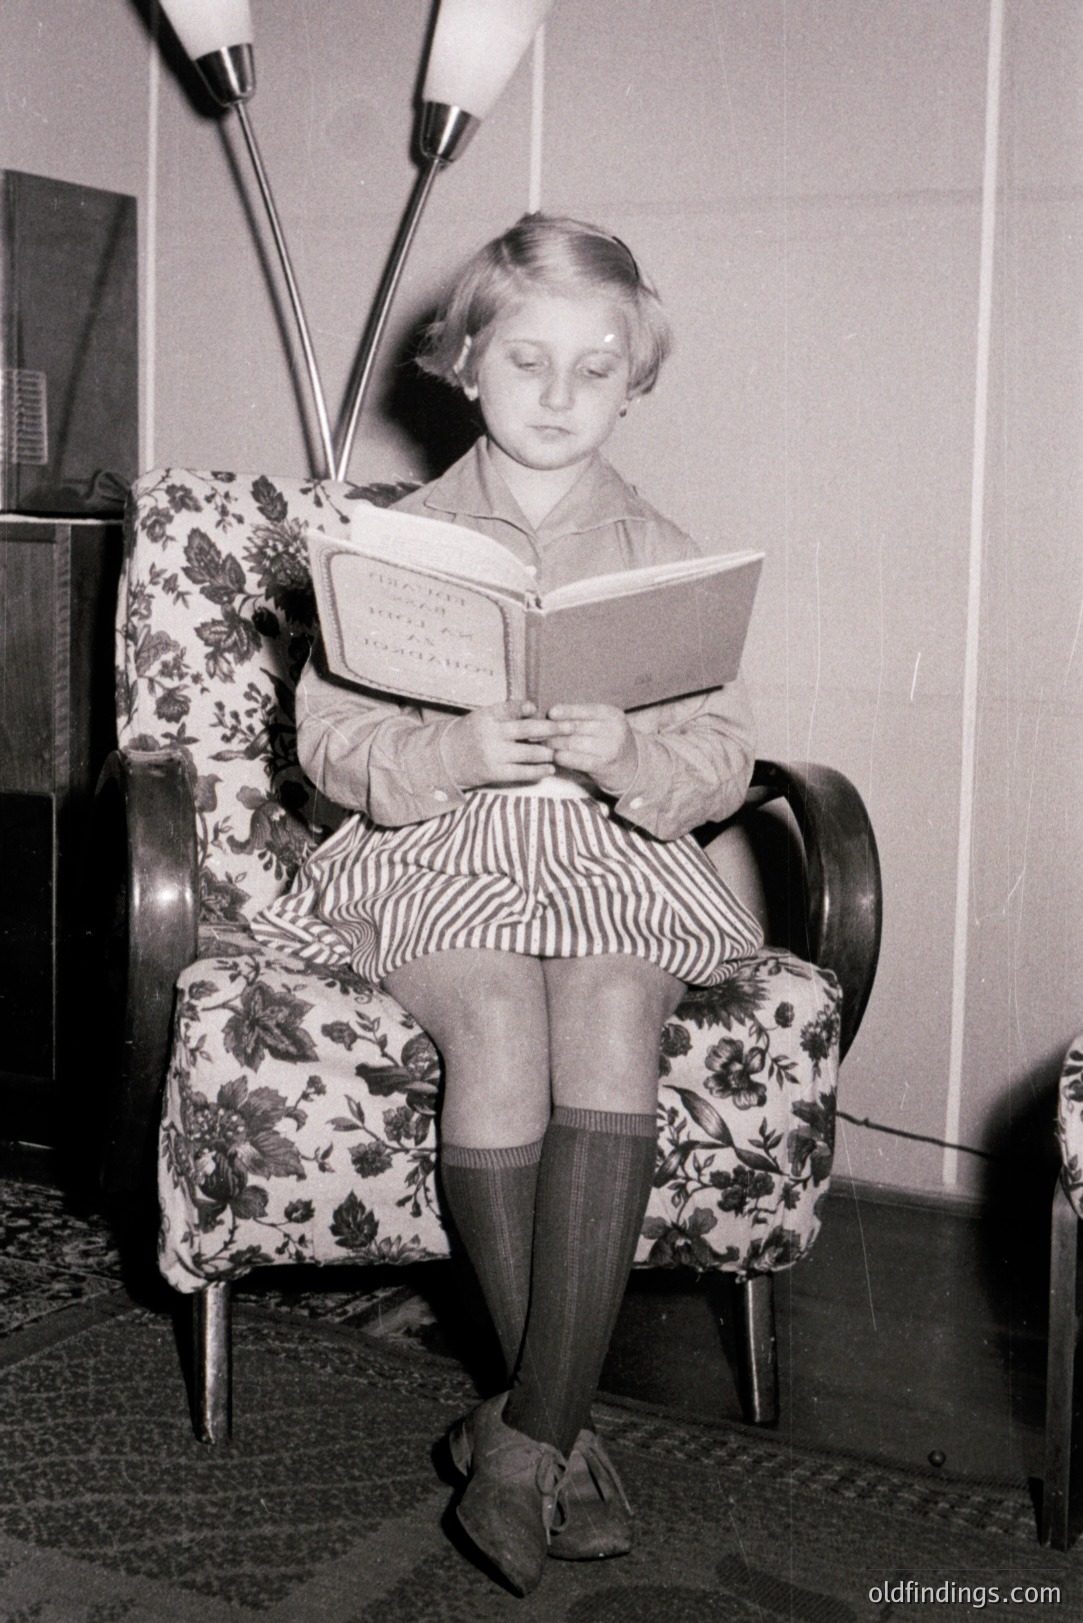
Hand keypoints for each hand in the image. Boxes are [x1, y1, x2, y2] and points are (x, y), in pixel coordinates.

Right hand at [443, 700, 558, 789]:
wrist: (445, 759)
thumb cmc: (470, 734)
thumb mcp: (482, 718)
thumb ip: (505, 714)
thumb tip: (535, 712)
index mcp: (487, 717)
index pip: (508, 709)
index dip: (522, 708)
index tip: (536, 707)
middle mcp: (490, 734)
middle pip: (526, 730)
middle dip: (552, 728)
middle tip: (571, 727)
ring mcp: (493, 755)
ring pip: (528, 753)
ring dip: (548, 752)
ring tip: (563, 750)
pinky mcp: (494, 772)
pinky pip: (521, 772)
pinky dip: (538, 771)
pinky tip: (550, 769)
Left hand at [547, 704, 638, 794]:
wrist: (632, 768)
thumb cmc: (609, 743)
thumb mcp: (602, 725)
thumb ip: (583, 719)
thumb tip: (551, 715)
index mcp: (611, 714)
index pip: (585, 710)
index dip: (566, 711)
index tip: (550, 713)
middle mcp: (613, 729)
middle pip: (576, 727)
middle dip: (553, 729)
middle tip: (535, 731)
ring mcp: (610, 747)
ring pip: (574, 743)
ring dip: (554, 744)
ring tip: (540, 744)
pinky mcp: (604, 765)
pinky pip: (579, 760)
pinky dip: (564, 758)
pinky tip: (555, 757)